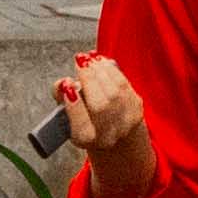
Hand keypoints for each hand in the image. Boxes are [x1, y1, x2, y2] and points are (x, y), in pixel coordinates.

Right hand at [56, 51, 152, 179]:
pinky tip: (101, 63)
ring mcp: (125, 122)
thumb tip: (61, 84)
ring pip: (115, 91)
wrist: (118, 135)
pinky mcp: (136, 108)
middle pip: (101, 106)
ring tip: (89, 59)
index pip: (81, 125)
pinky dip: (111, 70)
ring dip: (101, 70)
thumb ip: (60, 98)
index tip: (67, 85)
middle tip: (80, 62)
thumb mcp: (67, 114)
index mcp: (86, 138)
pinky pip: (124, 84)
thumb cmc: (88, 121)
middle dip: (89, 79)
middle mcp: (108, 134)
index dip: (74, 105)